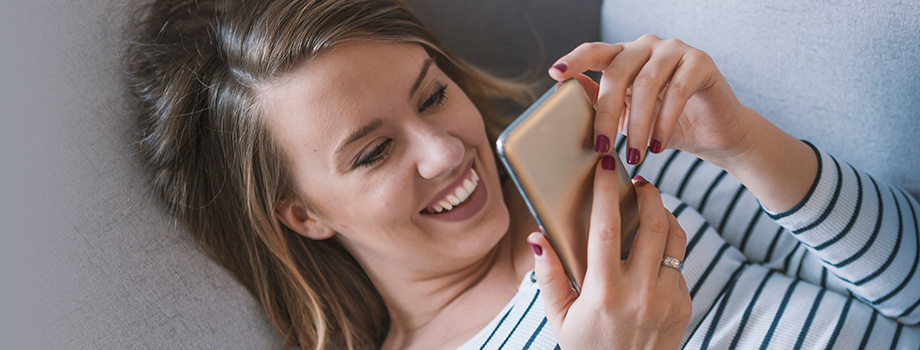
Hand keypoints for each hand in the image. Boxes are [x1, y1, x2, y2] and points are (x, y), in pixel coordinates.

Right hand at [529, 159, 690, 349]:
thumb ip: (548, 276)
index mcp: (604, 292)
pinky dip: (668, 248)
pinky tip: (653, 248)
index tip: (607, 167)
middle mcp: (640, 293)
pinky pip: (679, 264)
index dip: (606, 192)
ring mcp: (667, 299)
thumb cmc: (586, 348)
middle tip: (639, 182)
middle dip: (648, 194)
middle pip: (653, 224)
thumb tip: (537, 238)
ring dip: (665, 215)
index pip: (606, 228)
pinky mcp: (683, 305)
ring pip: (675, 239)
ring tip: (651, 206)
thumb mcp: (559, 316)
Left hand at [550, 35, 818, 211]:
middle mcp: (647, 46)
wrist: (712, 134)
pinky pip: (676, 91)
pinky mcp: (700, 62)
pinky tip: (659, 146)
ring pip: (646, 84)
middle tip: (602, 148)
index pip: (594, 52)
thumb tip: (569, 92)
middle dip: (606, 113)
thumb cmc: (664, 125)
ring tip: (635, 156)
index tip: (555, 75)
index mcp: (624, 55)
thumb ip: (601, 104)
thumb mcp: (626, 118)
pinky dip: (664, 121)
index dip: (575, 61)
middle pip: (617, 72)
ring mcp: (674, 50)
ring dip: (638, 125)